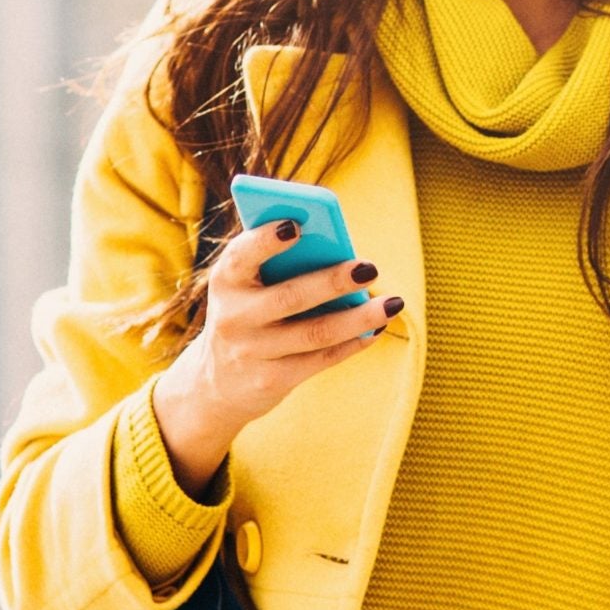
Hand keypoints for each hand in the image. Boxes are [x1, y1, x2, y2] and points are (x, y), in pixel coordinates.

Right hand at [151, 220, 399, 495]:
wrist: (217, 383)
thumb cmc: (246, 314)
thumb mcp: (245, 286)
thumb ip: (278, 264)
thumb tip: (337, 250)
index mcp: (226, 280)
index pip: (242, 256)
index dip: (266, 241)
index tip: (295, 226)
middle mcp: (233, 317)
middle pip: (290, 297)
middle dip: (332, 282)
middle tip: (369, 268)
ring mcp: (252, 353)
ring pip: (315, 333)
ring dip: (359, 318)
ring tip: (393, 303)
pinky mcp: (272, 381)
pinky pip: (321, 359)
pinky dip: (353, 343)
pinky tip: (375, 329)